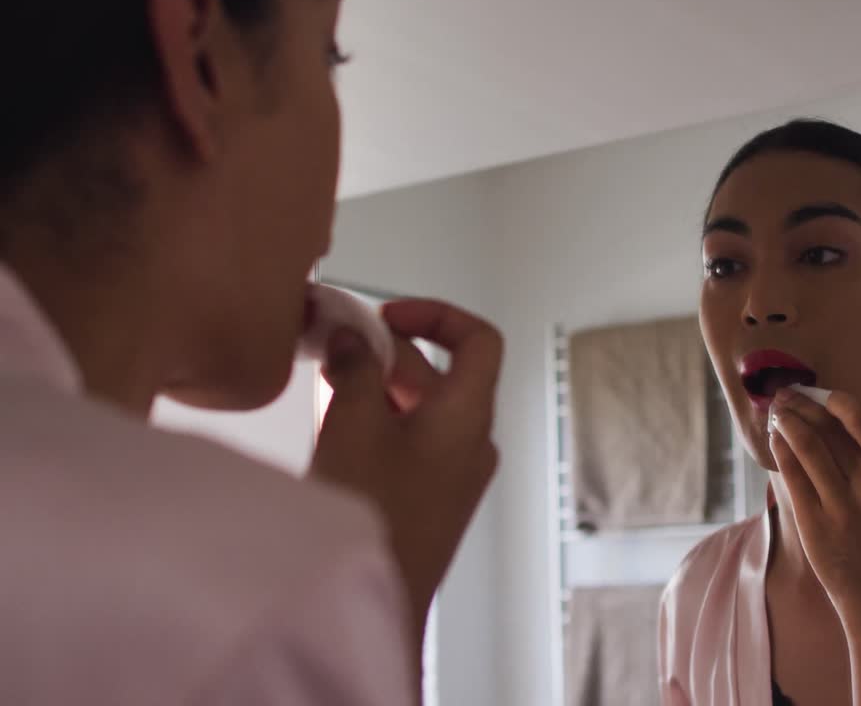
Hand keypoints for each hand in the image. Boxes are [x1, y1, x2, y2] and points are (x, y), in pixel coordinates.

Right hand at [311, 299, 502, 632]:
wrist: (375, 601)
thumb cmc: (372, 513)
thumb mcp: (355, 424)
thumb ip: (356, 368)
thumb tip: (353, 337)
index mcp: (469, 415)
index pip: (479, 340)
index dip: (437, 314)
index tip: (386, 315)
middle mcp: (472, 442)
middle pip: (440, 374)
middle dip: (386, 352)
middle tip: (333, 344)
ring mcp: (454, 474)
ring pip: (420, 410)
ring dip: (377, 387)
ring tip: (325, 382)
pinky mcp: (431, 501)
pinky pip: (411, 444)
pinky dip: (379, 422)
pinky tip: (335, 425)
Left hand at [770, 388, 860, 703]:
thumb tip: (839, 412)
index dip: (835, 399)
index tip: (820, 392)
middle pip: (828, 429)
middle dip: (801, 404)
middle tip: (786, 393)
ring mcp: (841, 507)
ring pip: (805, 446)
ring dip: (786, 421)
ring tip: (777, 411)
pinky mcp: (815, 525)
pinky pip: (792, 474)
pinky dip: (781, 449)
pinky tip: (776, 439)